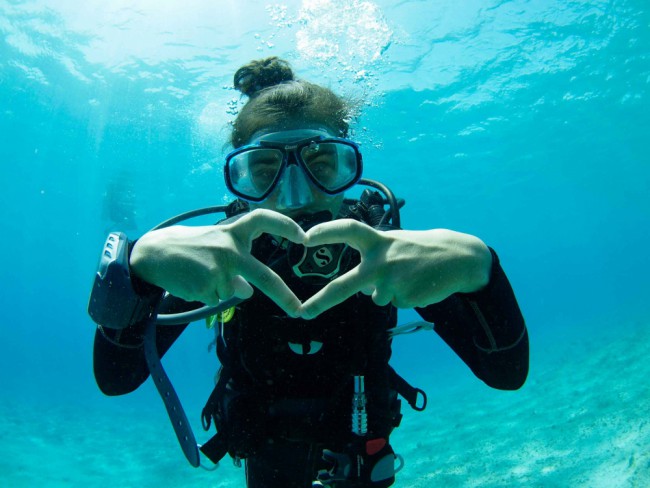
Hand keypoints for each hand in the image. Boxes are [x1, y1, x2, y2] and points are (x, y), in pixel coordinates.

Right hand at [130, 209, 305, 316]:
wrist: (152, 254)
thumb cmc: (187, 247)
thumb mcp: (215, 246)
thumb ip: (235, 263)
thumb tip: (248, 291)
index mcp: (233, 233)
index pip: (263, 220)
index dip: (285, 225)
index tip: (304, 237)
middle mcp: (229, 249)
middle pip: (264, 275)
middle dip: (284, 295)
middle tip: (298, 310)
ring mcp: (218, 269)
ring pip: (230, 292)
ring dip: (216, 288)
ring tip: (196, 273)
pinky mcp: (205, 287)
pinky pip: (215, 300)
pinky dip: (205, 295)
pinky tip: (190, 281)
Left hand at [300, 220, 491, 318]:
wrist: (459, 259)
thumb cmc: (422, 249)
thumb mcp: (396, 243)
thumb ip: (374, 259)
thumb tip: (362, 290)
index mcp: (378, 241)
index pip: (348, 229)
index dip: (326, 231)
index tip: (304, 237)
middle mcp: (381, 261)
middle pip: (345, 285)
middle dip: (321, 301)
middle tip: (302, 313)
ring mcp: (392, 281)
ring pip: (377, 297)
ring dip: (391, 291)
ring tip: (412, 276)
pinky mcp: (405, 298)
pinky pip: (395, 303)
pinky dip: (405, 297)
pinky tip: (419, 285)